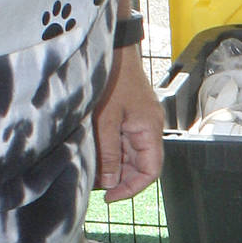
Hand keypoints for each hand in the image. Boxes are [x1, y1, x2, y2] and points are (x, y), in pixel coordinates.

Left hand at [94, 42, 163, 203]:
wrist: (112, 46)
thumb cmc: (111, 77)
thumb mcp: (105, 120)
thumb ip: (109, 153)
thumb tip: (110, 182)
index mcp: (150, 129)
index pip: (150, 171)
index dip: (131, 188)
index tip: (109, 196)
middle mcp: (149, 128)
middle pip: (140, 165)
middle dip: (119, 178)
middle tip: (94, 183)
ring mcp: (139, 121)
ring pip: (130, 155)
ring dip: (113, 165)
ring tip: (90, 168)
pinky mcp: (128, 116)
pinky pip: (123, 141)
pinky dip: (110, 150)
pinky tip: (93, 152)